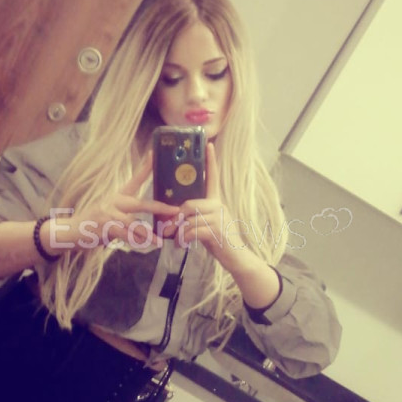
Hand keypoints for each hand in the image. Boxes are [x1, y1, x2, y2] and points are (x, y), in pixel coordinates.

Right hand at [56, 152, 179, 250]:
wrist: (70, 231)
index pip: (134, 179)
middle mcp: (114, 202)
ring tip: (160, 242)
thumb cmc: (93, 224)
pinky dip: (135, 241)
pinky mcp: (103, 226)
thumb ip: (127, 217)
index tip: (154, 153)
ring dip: (148, 234)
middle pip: (141, 203)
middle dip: (159, 207)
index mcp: (117, 196)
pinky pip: (124, 235)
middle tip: (175, 210)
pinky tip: (144, 246)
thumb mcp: (110, 214)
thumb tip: (146, 229)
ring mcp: (108, 213)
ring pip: (134, 224)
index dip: (145, 167)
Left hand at [175, 142, 245, 268]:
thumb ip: (194, 216)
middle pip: (189, 204)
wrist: (236, 257)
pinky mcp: (217, 230)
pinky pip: (193, 231)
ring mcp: (219, 217)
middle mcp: (219, 205)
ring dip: (178, 232)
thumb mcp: (206, 224)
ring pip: (189, 219)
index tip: (209, 144)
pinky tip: (181, 246)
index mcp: (216, 201)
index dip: (211, 161)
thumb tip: (175, 215)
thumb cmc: (218, 240)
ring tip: (173, 240)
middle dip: (174, 218)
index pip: (213, 177)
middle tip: (165, 228)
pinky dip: (183, 239)